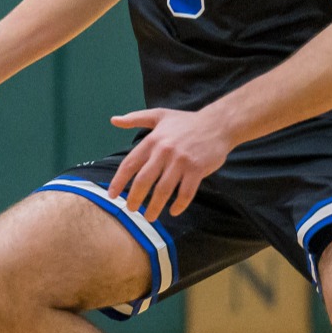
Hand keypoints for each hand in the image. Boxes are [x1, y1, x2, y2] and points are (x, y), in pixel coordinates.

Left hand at [107, 107, 234, 221]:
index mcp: (152, 140)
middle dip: (134, 198)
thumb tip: (113, 120)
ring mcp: (181, 161)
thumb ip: (135, 118)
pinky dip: (179, 205)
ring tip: (150, 217)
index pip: (130, 164)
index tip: (112, 195)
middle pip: (143, 180)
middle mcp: (164, 151)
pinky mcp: (197, 169)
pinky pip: (186, 193)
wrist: (218, 124)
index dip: (119, 181)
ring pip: (163, 190)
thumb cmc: (186, 121)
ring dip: (154, 207)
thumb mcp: (159, 115)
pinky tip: (174, 211)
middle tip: (131, 209)